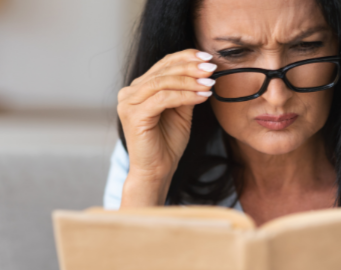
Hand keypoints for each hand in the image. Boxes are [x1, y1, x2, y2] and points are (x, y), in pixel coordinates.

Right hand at [117, 49, 216, 206]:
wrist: (156, 171)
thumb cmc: (167, 143)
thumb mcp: (181, 111)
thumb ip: (186, 90)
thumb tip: (204, 71)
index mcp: (139, 88)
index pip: (163, 64)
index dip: (185, 57)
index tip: (207, 57)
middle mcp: (129, 92)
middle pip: (163, 70)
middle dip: (190, 67)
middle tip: (211, 68)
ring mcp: (128, 103)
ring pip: (163, 82)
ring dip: (190, 81)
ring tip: (209, 83)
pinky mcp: (134, 115)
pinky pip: (163, 99)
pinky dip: (185, 95)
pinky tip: (202, 96)